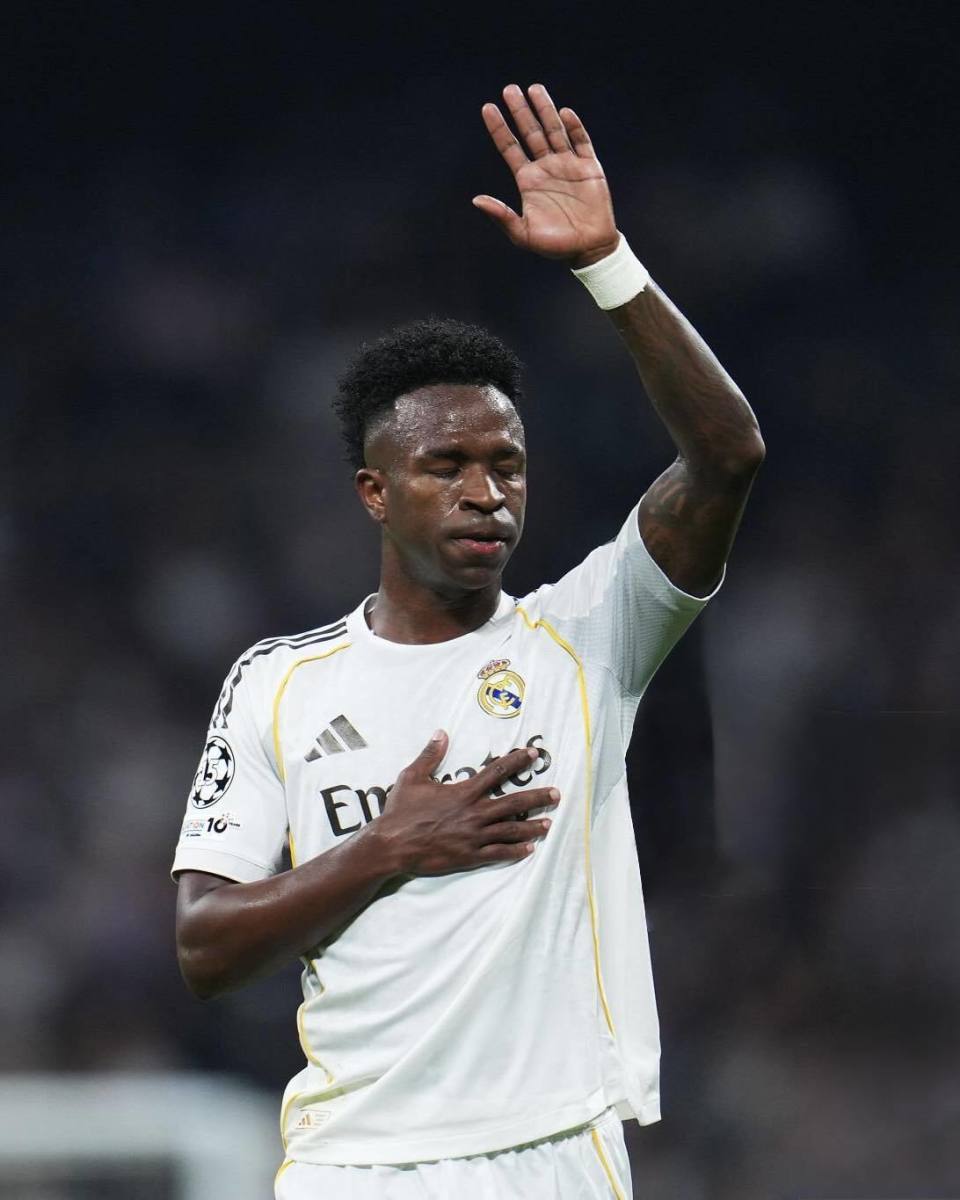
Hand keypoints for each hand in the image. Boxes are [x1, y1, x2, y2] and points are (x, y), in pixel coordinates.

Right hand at [376, 730, 559, 875]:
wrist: (392, 845)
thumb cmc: (401, 811)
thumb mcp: (412, 777)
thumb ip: (430, 755)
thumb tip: (441, 733)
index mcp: (464, 792)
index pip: (497, 772)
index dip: (518, 761)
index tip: (534, 754)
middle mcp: (474, 813)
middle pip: (514, 803)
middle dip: (538, 797)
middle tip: (556, 794)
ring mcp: (474, 836)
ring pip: (511, 830)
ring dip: (532, 826)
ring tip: (549, 823)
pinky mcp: (469, 856)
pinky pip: (498, 854)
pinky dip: (516, 851)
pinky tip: (530, 849)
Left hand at [473, 83, 618, 267]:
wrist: (588, 250)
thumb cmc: (554, 246)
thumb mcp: (522, 235)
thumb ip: (502, 216)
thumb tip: (476, 200)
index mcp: (528, 180)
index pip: (510, 148)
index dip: (499, 128)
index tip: (487, 107)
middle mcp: (546, 168)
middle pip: (530, 132)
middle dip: (520, 111)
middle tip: (509, 89)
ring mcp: (568, 164)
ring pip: (554, 130)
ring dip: (545, 110)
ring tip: (534, 89)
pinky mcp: (589, 167)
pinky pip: (581, 141)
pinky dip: (574, 127)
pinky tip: (564, 113)